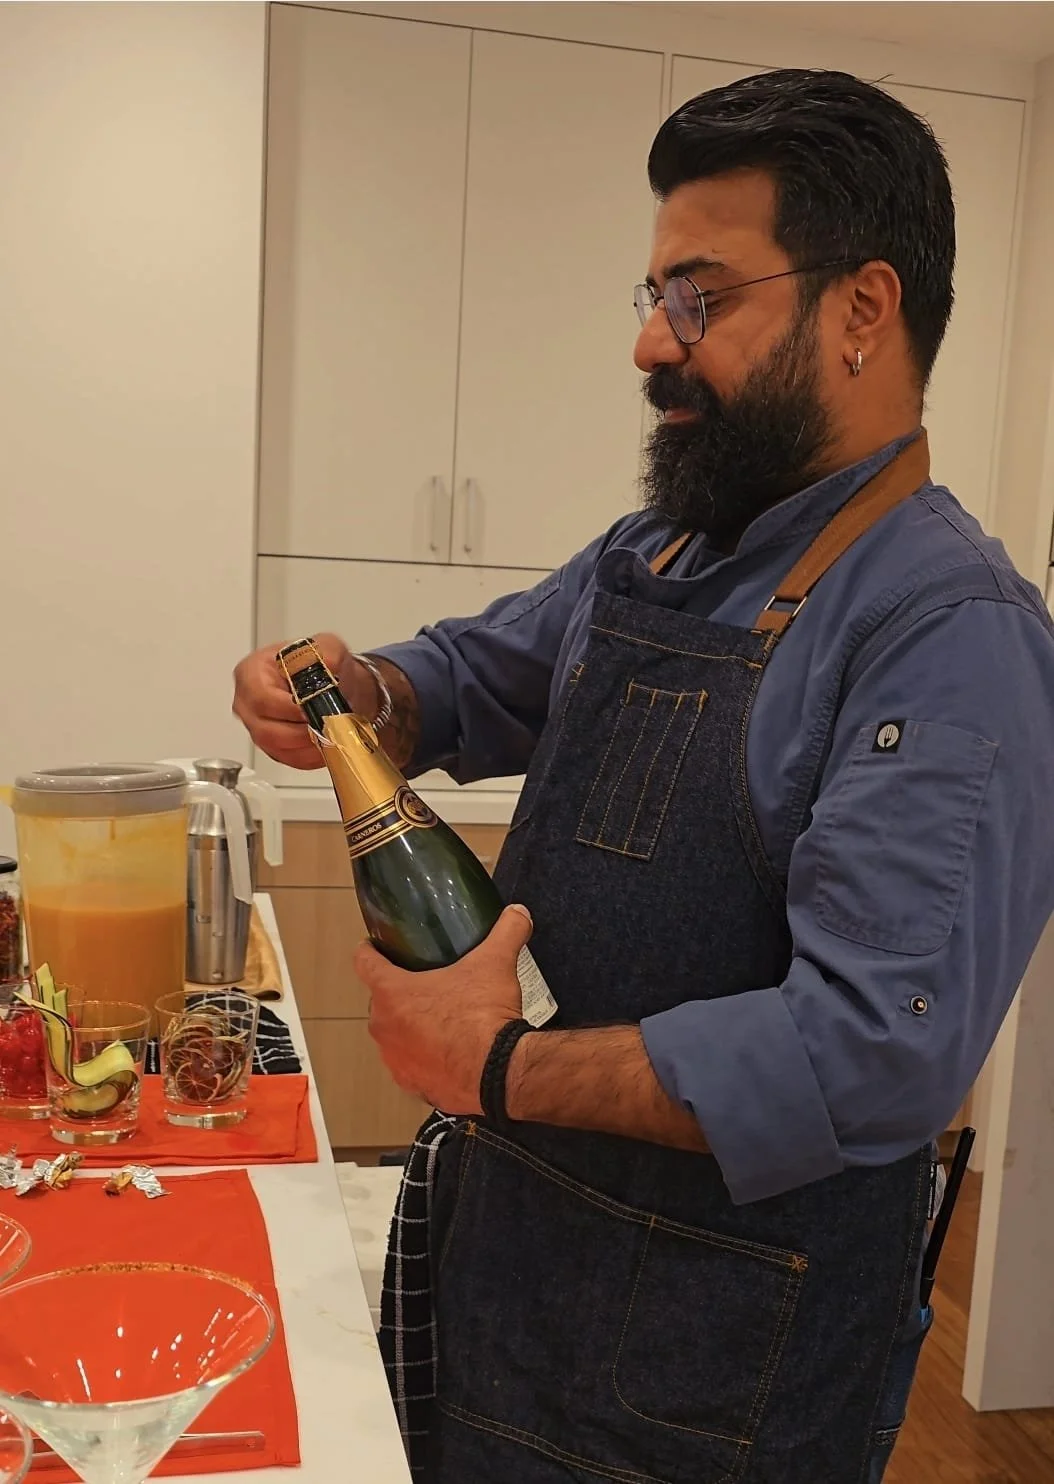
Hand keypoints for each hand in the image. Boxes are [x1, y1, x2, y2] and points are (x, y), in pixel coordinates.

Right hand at [232, 632, 375, 768]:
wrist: (332, 681)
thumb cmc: (320, 664)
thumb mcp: (327, 646)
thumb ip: (327, 653)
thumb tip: (328, 666)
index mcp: (251, 673)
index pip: (262, 698)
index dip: (289, 708)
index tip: (314, 710)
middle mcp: (247, 703)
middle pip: (266, 729)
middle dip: (301, 731)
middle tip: (326, 726)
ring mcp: (257, 727)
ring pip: (277, 748)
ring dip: (307, 746)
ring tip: (330, 735)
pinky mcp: (272, 747)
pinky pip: (287, 759)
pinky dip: (309, 757)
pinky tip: (327, 746)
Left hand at [356, 905, 532, 1113]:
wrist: (498, 1074)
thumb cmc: (483, 1017)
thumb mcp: (496, 964)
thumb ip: (506, 932)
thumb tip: (518, 914)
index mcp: (393, 992)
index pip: (365, 963)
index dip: (370, 951)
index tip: (375, 947)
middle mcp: (385, 1027)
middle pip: (381, 1001)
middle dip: (399, 993)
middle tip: (427, 985)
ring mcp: (396, 1060)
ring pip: (394, 1036)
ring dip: (409, 1028)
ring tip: (439, 1021)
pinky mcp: (412, 1085)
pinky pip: (412, 1066)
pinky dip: (424, 1059)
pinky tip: (447, 1052)